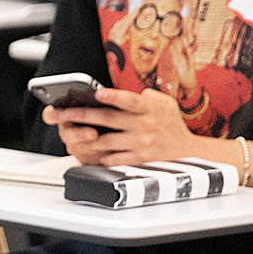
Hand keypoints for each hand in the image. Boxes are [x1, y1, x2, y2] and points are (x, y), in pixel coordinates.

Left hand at [49, 85, 202, 166]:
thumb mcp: (165, 104)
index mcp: (149, 108)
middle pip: (108, 120)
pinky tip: (88, 153)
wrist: (189, 153)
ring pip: (106, 141)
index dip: (112, 96)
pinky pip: (113, 159)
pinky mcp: (139, 161)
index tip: (97, 93)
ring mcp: (141, 144)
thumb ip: (147, 96)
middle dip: (82, 116)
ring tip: (69, 134)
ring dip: (85, 138)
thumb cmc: (173, 126)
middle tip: (63, 114)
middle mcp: (145, 126)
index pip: (129, 100)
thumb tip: (125, 92)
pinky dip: (100, 156)